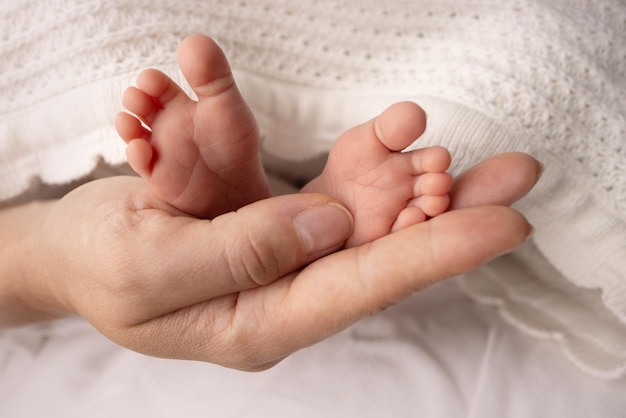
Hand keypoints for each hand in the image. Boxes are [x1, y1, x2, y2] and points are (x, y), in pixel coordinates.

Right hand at [11, 152, 537, 370]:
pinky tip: (351, 118)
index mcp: (260, 321)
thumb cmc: (97, 269)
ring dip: (391, 160)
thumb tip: (331, 227)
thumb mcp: (150, 268)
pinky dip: (322, 136)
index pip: (362, 286)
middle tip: (515, 173)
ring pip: (355, 200)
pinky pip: (304, 167)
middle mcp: (283, 284)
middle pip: (379, 244)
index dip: (436, 253)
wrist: (66, 251)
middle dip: (444, 204)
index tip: (506, 223)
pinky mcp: (265, 205)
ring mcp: (278, 242)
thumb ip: (240, 252)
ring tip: (425, 127)